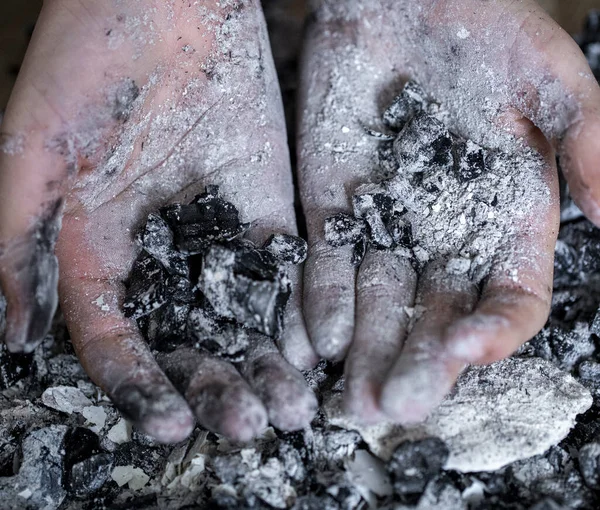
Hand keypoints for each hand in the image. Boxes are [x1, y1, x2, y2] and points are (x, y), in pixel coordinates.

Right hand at [0, 0, 316, 441]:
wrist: (171, 8)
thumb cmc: (88, 66)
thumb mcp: (34, 155)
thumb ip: (19, 246)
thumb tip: (16, 339)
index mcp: (97, 256)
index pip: (116, 341)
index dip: (138, 386)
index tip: (168, 423)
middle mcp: (160, 259)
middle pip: (186, 343)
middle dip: (215, 389)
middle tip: (247, 427)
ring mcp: (217, 239)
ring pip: (240, 320)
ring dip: (264, 366)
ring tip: (290, 409)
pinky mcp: (266, 215)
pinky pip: (284, 277)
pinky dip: (300, 315)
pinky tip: (315, 352)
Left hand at [298, 0, 598, 423]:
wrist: (398, 3)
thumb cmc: (485, 31)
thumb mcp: (551, 82)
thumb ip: (588, 144)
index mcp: (507, 224)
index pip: (508, 300)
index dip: (492, 333)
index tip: (464, 351)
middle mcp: (446, 240)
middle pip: (436, 318)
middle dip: (416, 364)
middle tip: (391, 410)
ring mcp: (387, 229)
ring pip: (379, 305)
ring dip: (365, 351)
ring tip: (348, 399)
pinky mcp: (335, 211)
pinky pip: (327, 267)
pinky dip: (320, 303)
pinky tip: (313, 342)